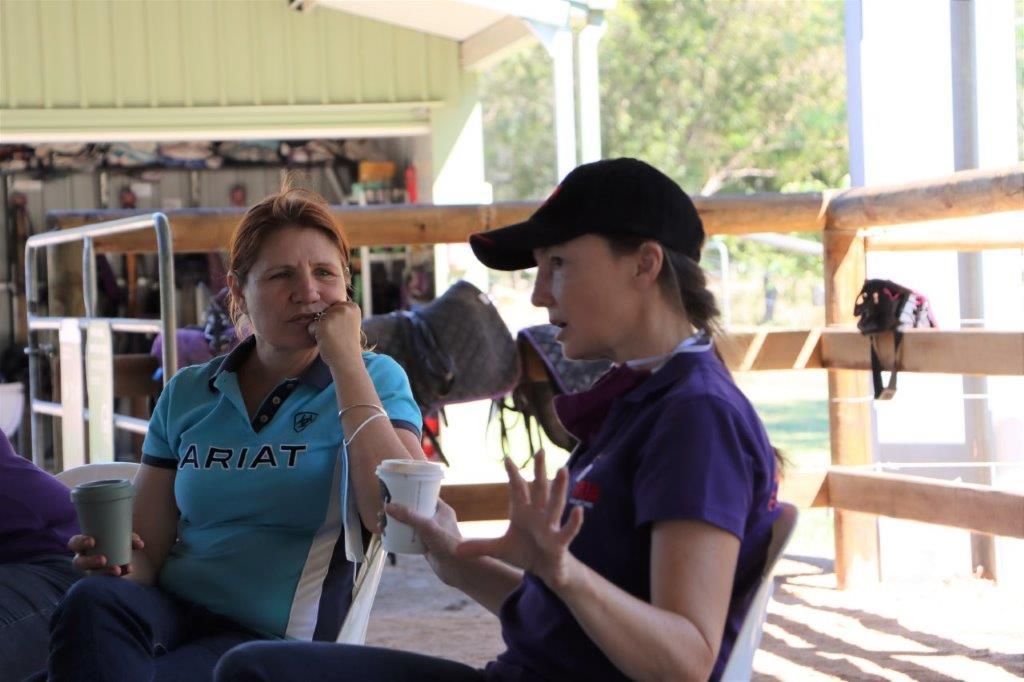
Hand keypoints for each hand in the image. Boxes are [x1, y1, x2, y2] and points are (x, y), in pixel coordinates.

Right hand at [69, 533, 143, 576]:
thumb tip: (140, 544)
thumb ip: (128, 536)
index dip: (81, 542)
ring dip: (104, 572)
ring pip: (92, 573)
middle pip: (79, 563)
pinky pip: (106, 578)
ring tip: (118, 570)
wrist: (117, 545)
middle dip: (90, 562)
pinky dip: (119, 572)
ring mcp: (90, 569)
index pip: (74, 543)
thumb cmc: (114, 535)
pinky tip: (128, 569)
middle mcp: (83, 557)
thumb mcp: (118, 532)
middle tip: (104, 560)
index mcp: (82, 544)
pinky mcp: (101, 575)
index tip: (92, 541)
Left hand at [307, 300, 363, 369]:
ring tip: (332, 339)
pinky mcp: (324, 323)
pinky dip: (315, 336)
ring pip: (317, 319)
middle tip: (338, 336)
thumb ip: (338, 313)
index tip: (344, 332)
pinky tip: (327, 342)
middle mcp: (345, 308)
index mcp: (353, 307)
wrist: (347, 361)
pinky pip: (311, 327)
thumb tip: (316, 304)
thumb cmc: (345, 345)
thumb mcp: (347, 324)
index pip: (333, 308)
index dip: (334, 322)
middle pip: (324, 312)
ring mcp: (334, 314)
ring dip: (320, 330)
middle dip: (326, 324)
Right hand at [386, 500, 465, 585]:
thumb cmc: (447, 544)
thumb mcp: (427, 526)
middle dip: (398, 510)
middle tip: (383, 511)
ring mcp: (430, 533)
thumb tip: (388, 506)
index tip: (394, 492)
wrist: (457, 569)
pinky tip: (388, 536)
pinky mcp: (426, 545)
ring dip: (396, 523)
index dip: (410, 492)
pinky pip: (410, 537)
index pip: (424, 495)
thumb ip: (409, 516)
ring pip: (410, 524)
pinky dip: (399, 536)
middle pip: (414, 510)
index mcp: (441, 509)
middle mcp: (436, 519)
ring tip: (382, 524)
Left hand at [456, 450, 582, 590]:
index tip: (507, 459)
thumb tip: (455, 550)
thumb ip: (480, 547)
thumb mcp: (499, 549)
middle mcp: (538, 515)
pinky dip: (574, 522)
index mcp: (523, 512)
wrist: (545, 570)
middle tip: (541, 450)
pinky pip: (568, 530)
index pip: (518, 490)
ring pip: (556, 503)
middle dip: (539, 470)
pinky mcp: (559, 542)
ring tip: (563, 469)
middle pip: (539, 489)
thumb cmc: (525, 552)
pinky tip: (579, 511)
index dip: (513, 475)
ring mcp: (550, 527)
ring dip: (559, 487)